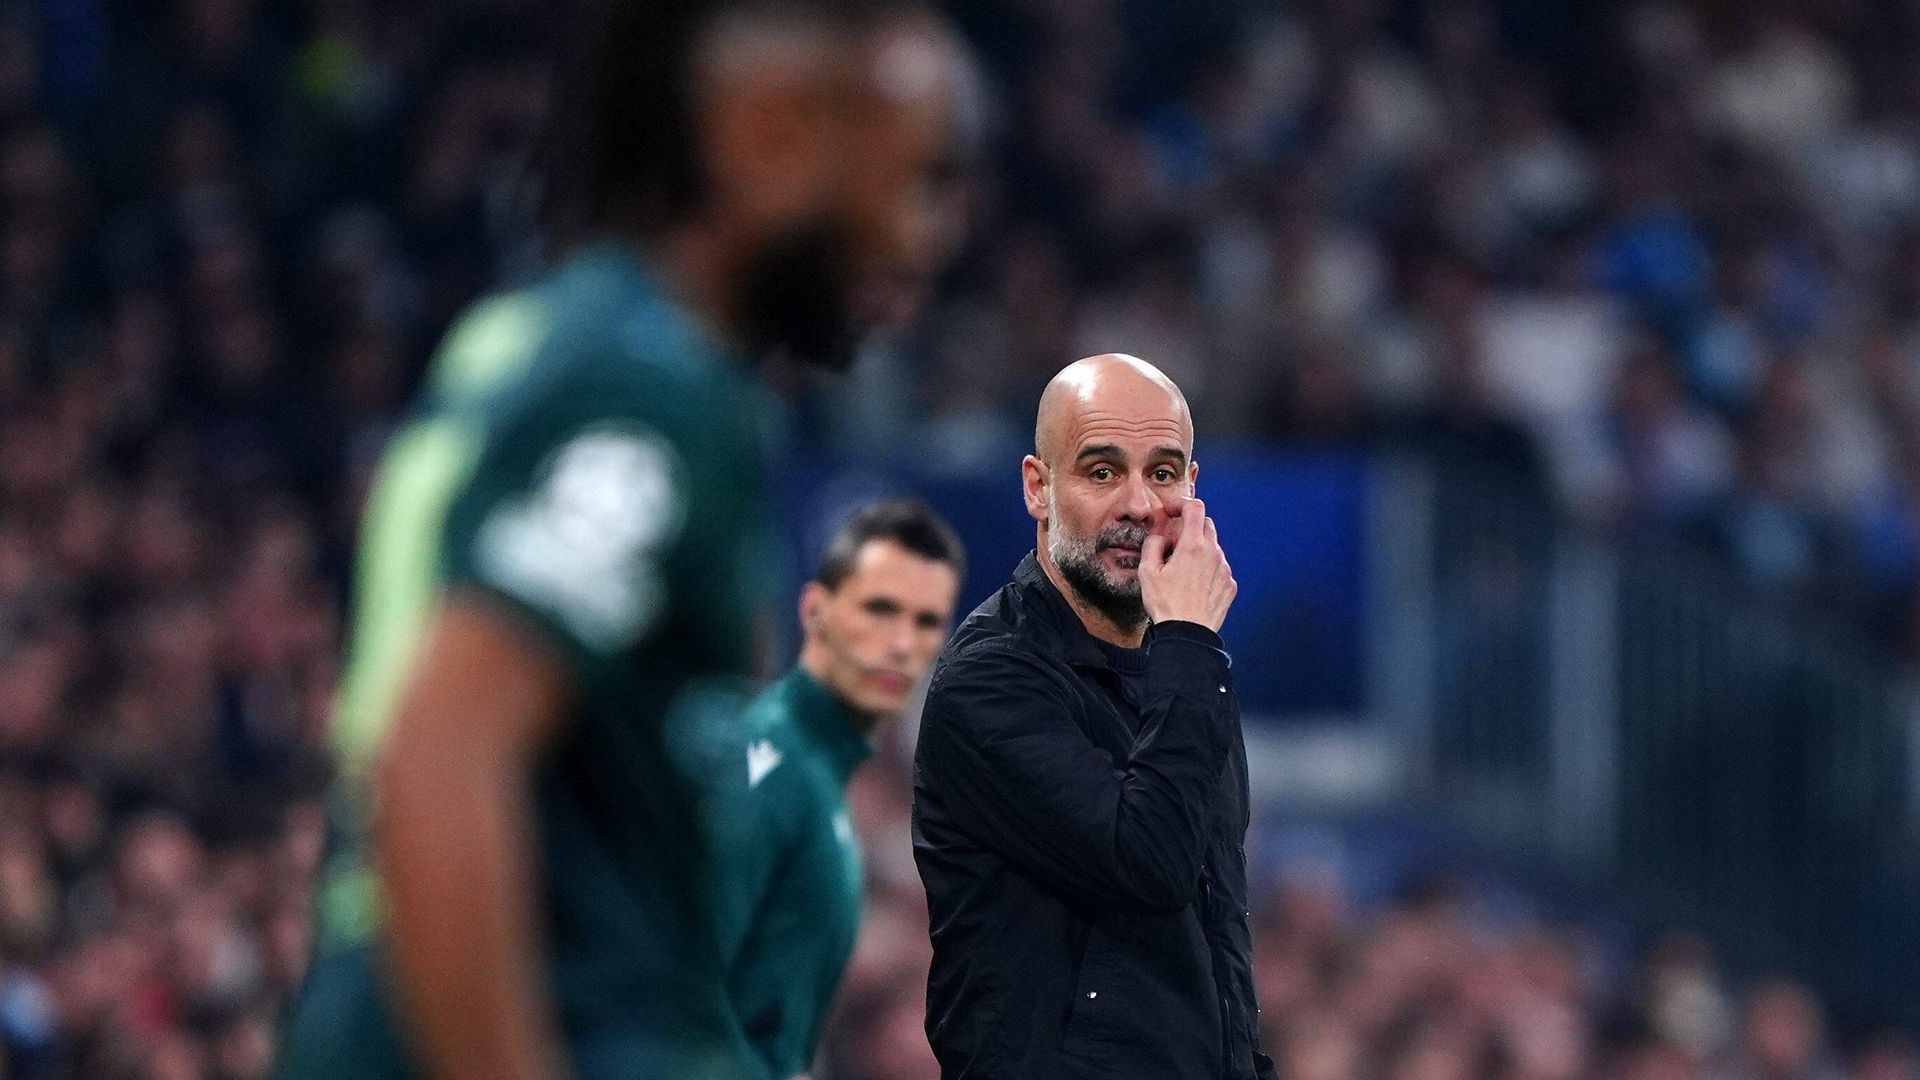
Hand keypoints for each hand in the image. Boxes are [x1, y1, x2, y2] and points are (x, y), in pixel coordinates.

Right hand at [1138, 498, 1235, 631]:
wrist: (1188, 635)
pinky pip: (1220, 568)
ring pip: (1214, 547)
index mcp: (1192, 546)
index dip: (1181, 504)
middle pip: (1206, 525)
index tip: (1171, 512)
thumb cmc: (1166, 604)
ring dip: (1199, 550)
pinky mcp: (1230, 585)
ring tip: (1182, 570)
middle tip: (1173, 544)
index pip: (1195, 508)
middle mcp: (1213, 554)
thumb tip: (1160, 536)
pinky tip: (1194, 585)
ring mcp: (1225, 570)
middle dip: (1189, 528)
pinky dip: (1208, 569)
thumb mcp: (1147, 572)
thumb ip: (1153, 544)